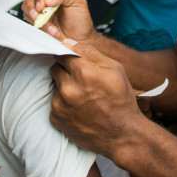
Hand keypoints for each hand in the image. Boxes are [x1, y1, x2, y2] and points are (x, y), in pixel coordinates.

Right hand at [22, 0, 96, 42]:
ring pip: (28, 13)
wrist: (81, 39)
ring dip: (38, 21)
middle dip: (32, 8)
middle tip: (39, 15)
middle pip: (30, 0)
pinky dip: (40, 29)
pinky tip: (51, 32)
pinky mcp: (39, 26)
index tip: (42, 6)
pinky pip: (31, 25)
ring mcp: (41, 15)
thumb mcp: (78, 2)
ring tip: (52, 28)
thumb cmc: (81, 20)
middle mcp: (46, 4)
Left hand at [50, 40, 147, 158]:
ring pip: (54, 86)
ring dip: (64, 88)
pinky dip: (63, 104)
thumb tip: (67, 41)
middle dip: (66, 71)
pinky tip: (79, 109)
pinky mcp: (56, 119)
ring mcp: (59, 105)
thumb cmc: (122, 99)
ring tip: (83, 97)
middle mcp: (68, 89)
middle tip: (82, 80)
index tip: (74, 62)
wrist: (123, 134)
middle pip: (55, 68)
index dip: (69, 57)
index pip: (61, 53)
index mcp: (83, 72)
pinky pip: (54, 103)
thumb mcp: (115, 69)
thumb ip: (90, 52)